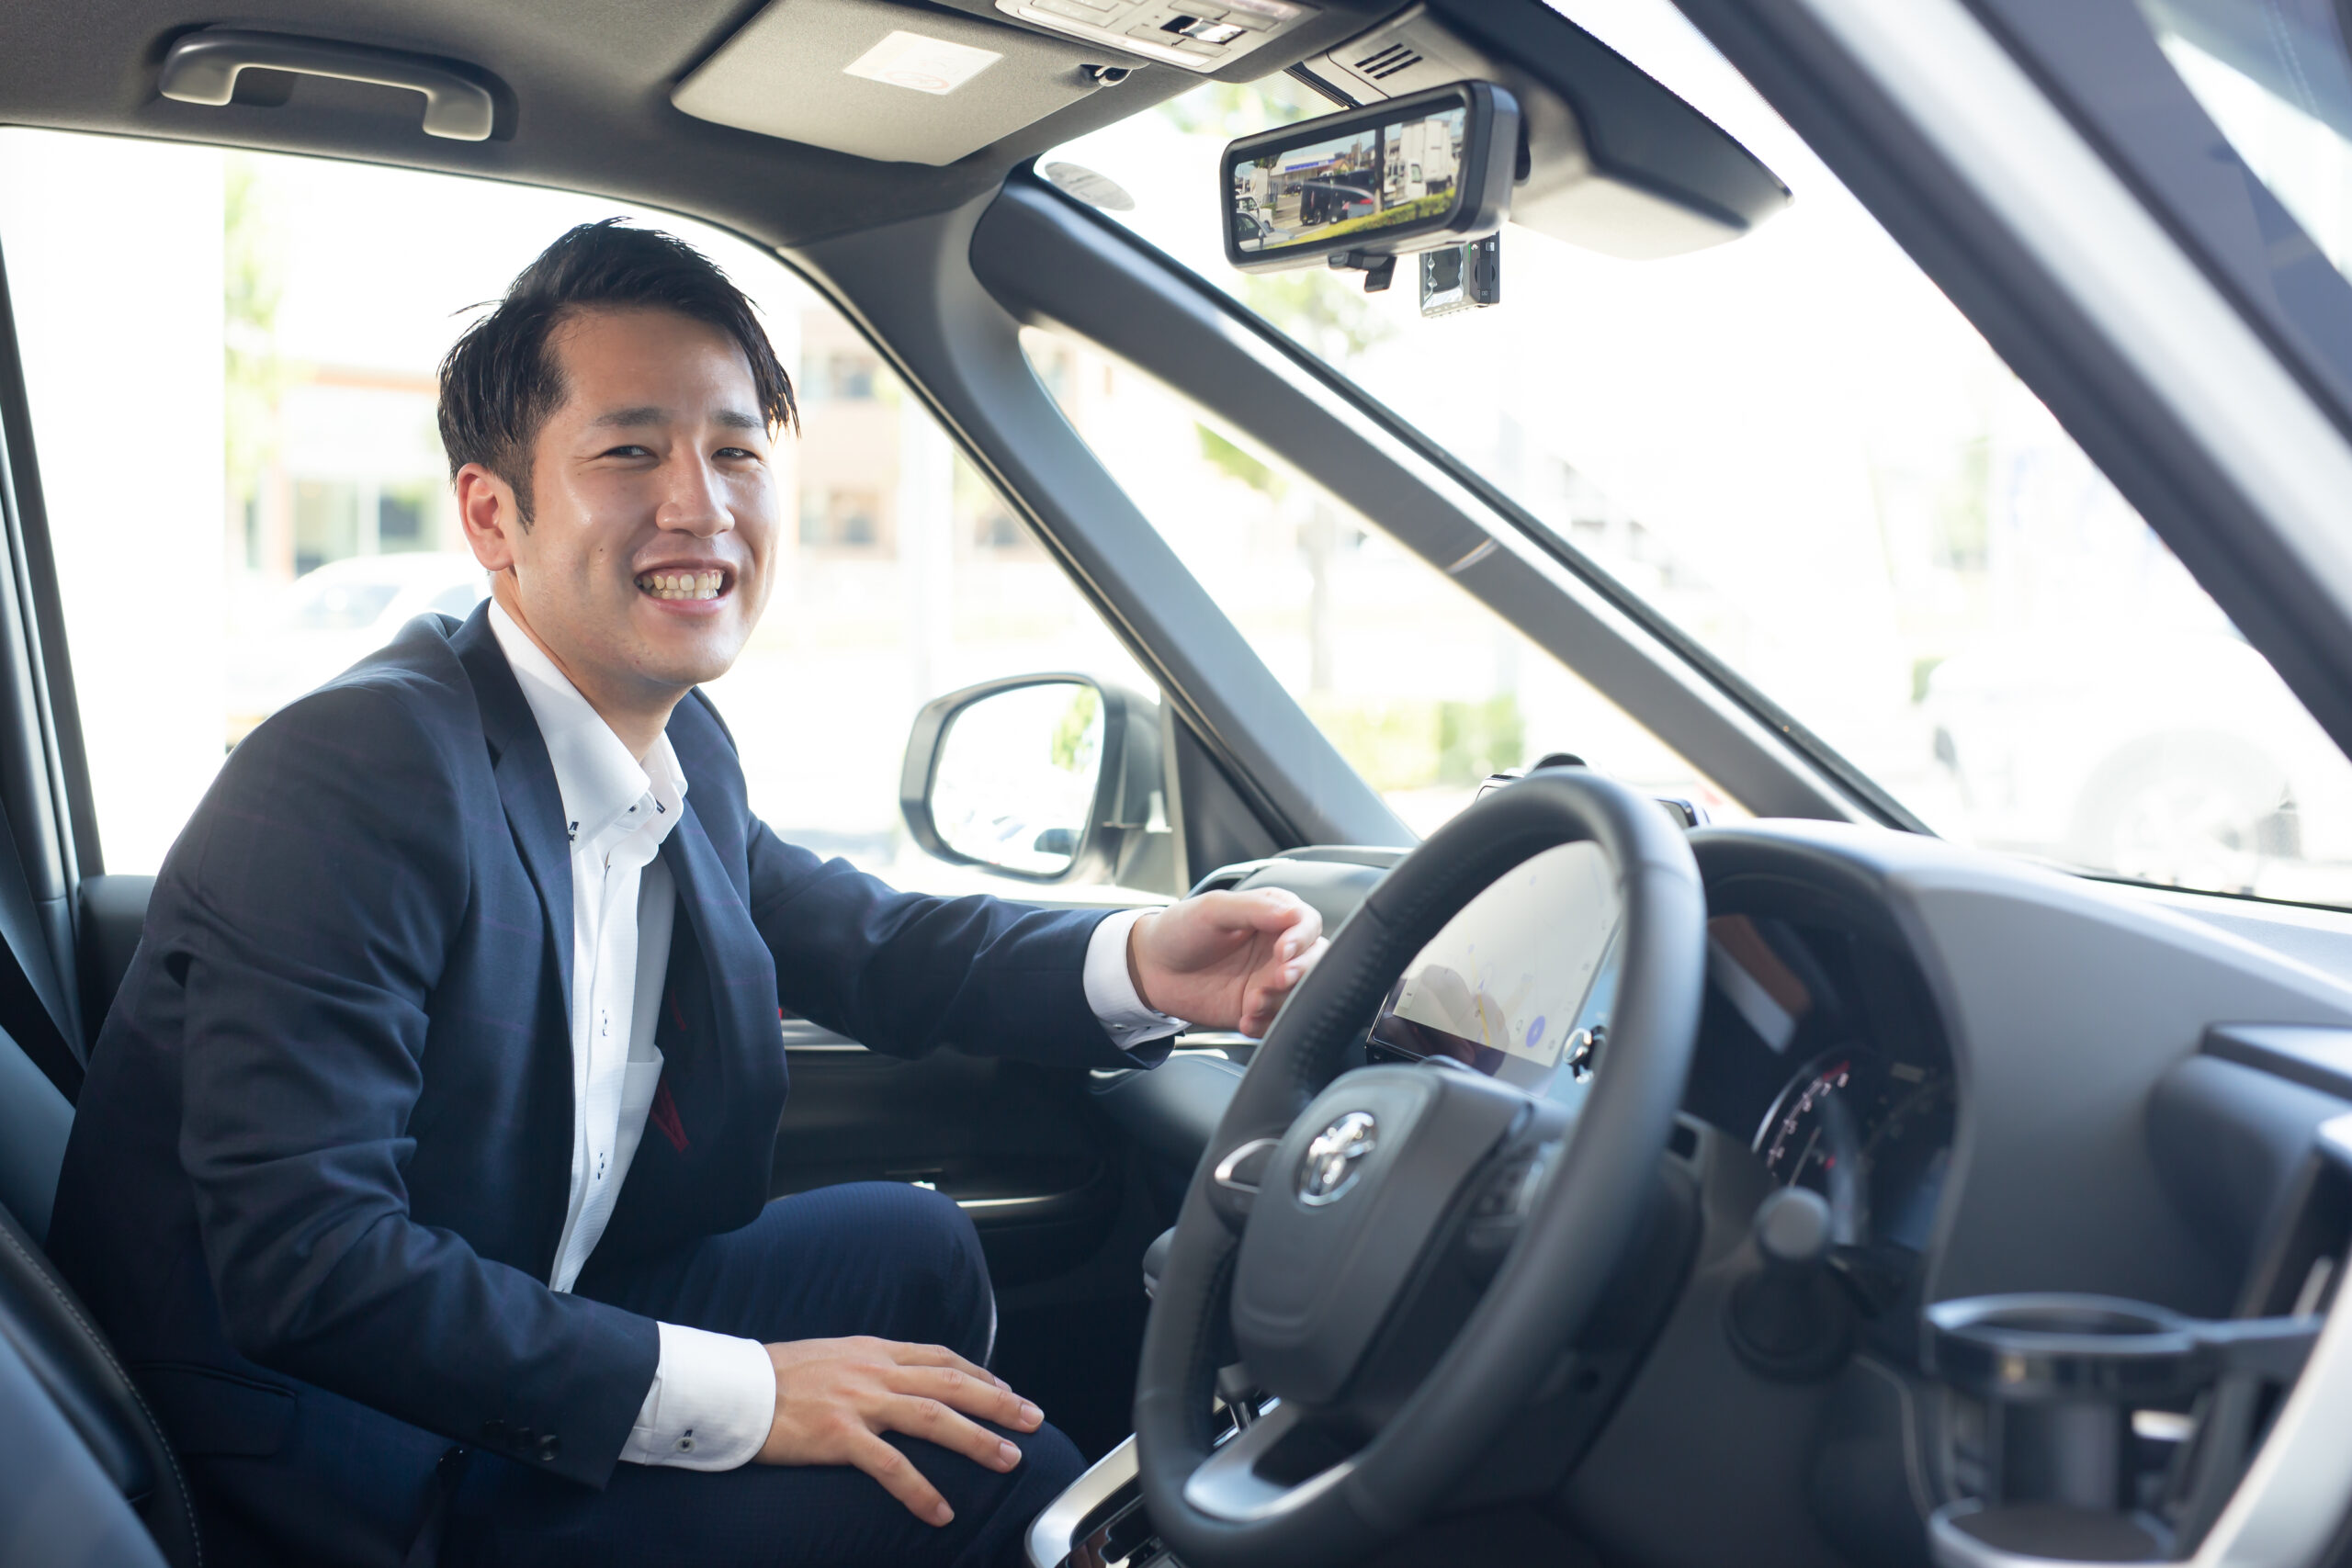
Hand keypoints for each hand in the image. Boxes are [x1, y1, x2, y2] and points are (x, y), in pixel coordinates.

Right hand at [757, 1336, 1043, 1525]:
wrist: (731, 1387)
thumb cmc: (776, 1377)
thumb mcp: (831, 1357)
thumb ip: (867, 1367)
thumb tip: (895, 1382)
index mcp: (874, 1351)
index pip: (942, 1357)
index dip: (981, 1374)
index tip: (1008, 1391)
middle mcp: (874, 1370)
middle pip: (952, 1383)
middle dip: (999, 1402)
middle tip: (1033, 1420)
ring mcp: (859, 1401)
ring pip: (934, 1417)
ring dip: (977, 1440)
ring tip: (1009, 1461)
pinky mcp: (839, 1435)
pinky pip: (891, 1465)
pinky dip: (921, 1490)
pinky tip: (941, 1512)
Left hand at [1128, 888, 1326, 1036]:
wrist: (1150, 969)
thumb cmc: (1180, 930)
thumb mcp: (1213, 910)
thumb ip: (1255, 909)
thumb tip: (1294, 914)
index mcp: (1272, 916)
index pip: (1308, 924)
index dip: (1302, 939)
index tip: (1284, 952)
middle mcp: (1277, 948)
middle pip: (1316, 961)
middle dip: (1301, 974)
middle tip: (1276, 981)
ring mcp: (1270, 980)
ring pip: (1301, 994)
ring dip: (1282, 1002)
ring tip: (1252, 1003)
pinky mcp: (1258, 1008)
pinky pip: (1278, 1021)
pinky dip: (1267, 1025)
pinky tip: (1246, 1020)